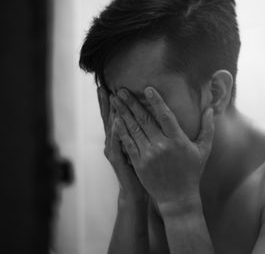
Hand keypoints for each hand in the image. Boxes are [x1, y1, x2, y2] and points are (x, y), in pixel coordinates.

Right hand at [97, 86, 146, 201]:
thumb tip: (149, 117)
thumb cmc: (142, 168)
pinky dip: (116, 133)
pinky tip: (118, 122)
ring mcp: (114, 151)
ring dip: (110, 112)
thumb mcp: (140, 147)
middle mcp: (113, 142)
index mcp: (120, 138)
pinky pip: (117, 144)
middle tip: (102, 86)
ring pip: (111, 128)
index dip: (111, 102)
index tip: (110, 85)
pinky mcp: (118, 160)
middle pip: (109, 118)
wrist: (137, 191)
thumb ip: (141, 132)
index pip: (116, 116)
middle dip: (106, 102)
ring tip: (109, 97)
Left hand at [112, 87, 214, 207]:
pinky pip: (128, 144)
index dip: (157, 101)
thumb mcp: (204, 150)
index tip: (148, 88)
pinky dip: (121, 131)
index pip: (166, 116)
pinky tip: (115, 120)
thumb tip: (210, 109)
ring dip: (123, 113)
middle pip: (145, 119)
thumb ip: (208, 128)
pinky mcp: (139, 164)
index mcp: (178, 141)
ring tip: (116, 100)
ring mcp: (148, 155)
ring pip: (133, 129)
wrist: (178, 198)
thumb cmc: (192, 172)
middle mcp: (162, 146)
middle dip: (132, 103)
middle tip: (122, 90)